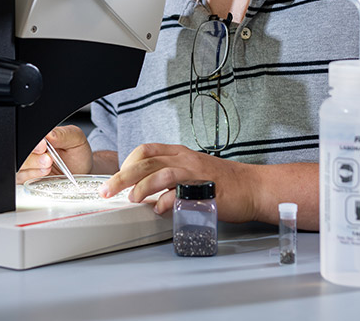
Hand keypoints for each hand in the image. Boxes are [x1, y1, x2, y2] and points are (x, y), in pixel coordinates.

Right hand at [15, 125, 92, 183]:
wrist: (80, 173)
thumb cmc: (77, 154)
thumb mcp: (76, 139)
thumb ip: (63, 135)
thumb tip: (49, 133)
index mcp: (42, 135)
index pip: (30, 135)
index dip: (34, 143)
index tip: (43, 146)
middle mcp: (31, 148)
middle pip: (20, 151)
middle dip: (33, 157)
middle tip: (48, 160)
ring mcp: (27, 163)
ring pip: (18, 165)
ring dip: (32, 168)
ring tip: (48, 168)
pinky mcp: (25, 177)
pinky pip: (19, 178)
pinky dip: (30, 177)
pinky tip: (43, 176)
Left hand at [99, 143, 257, 221]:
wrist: (253, 187)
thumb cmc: (225, 183)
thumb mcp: (194, 175)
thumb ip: (171, 182)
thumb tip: (150, 197)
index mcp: (181, 153)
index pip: (147, 149)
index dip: (128, 162)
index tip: (118, 177)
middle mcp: (185, 158)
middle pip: (146, 160)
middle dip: (122, 175)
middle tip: (106, 190)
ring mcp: (194, 171)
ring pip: (159, 171)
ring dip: (140, 185)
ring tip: (128, 198)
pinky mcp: (203, 187)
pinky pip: (178, 190)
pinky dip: (164, 200)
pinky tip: (158, 209)